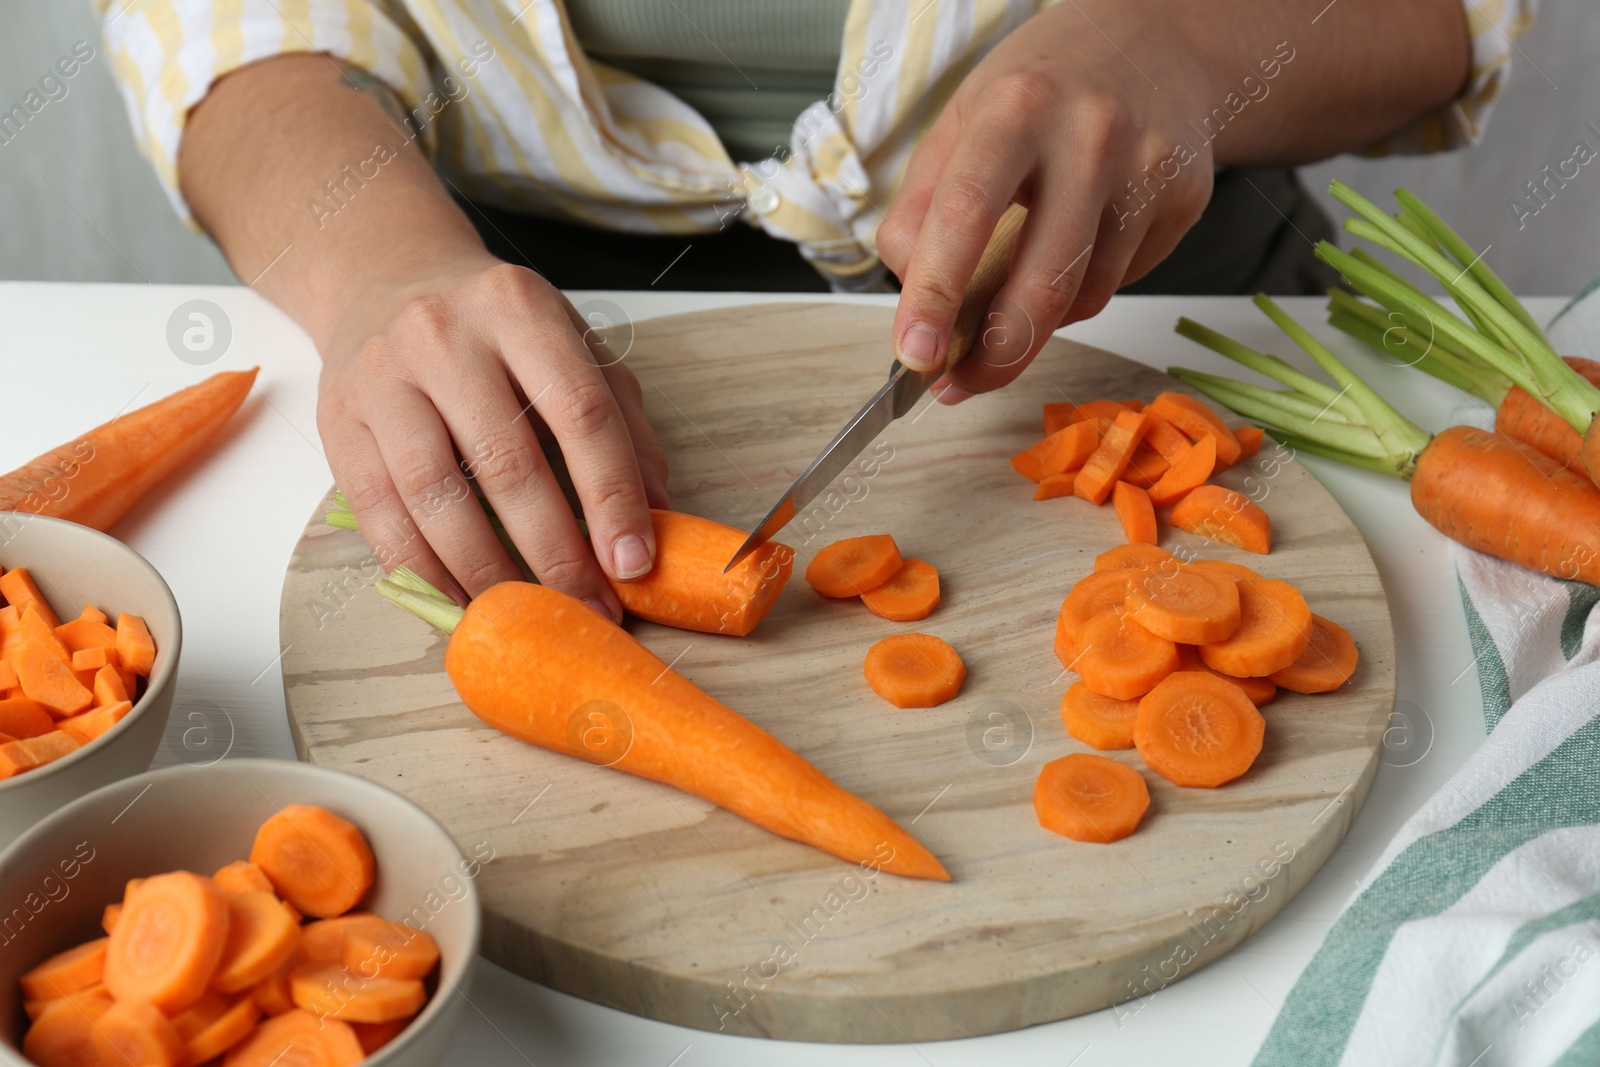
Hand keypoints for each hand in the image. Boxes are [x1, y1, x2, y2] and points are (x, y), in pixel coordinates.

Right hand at [316, 253, 668, 616]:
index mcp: (520, 310)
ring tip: (527, 613)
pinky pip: (381, 513)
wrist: (386, 280)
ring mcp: (383, 378)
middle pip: (508, 461)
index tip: (634, 563)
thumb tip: (661, 513)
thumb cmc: (494, 327)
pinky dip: (425, 569)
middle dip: (555, 552)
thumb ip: (622, 421)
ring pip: (437, 494)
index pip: (580, 412)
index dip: (612, 496)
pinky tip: (464, 599)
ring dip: (488, 570)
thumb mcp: (572, 346)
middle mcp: (445, 336)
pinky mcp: (339, 422)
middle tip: (588, 608)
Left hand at [878, 0, 1216, 401]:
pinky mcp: (1185, 198)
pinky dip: (1083, 289)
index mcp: (1014, 109)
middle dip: (995, 356)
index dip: (935, 296)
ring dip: (1038, 322)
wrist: (1157, 41)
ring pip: (1084, 297)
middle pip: (1041, 283)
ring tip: (1016, 293)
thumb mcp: (961, 119)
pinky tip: (1075, 247)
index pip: (964, 216)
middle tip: (961, 382)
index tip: (915, 355)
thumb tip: (909, 292)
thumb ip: (921, 204)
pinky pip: (1119, 282)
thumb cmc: (1044, 87)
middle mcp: (1088, 135)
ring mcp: (1146, 170)